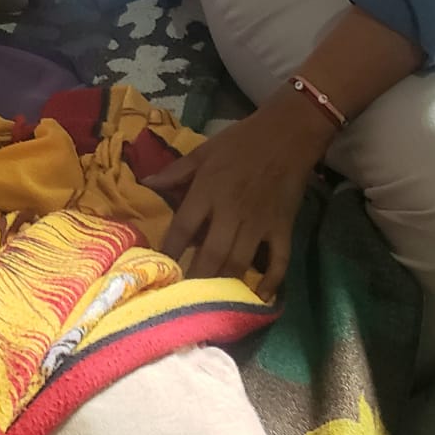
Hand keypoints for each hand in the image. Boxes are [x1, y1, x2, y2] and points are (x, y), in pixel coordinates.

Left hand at [142, 93, 333, 300]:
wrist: (288, 133)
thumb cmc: (241, 141)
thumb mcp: (204, 151)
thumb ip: (175, 171)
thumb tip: (146, 183)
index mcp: (208, 190)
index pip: (182, 227)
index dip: (169, 251)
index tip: (158, 270)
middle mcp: (232, 211)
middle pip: (211, 254)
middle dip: (196, 279)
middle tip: (183, 297)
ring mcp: (260, 222)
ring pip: (240, 262)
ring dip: (225, 284)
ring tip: (210, 301)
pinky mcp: (283, 228)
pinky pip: (279, 261)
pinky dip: (271, 282)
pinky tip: (260, 297)